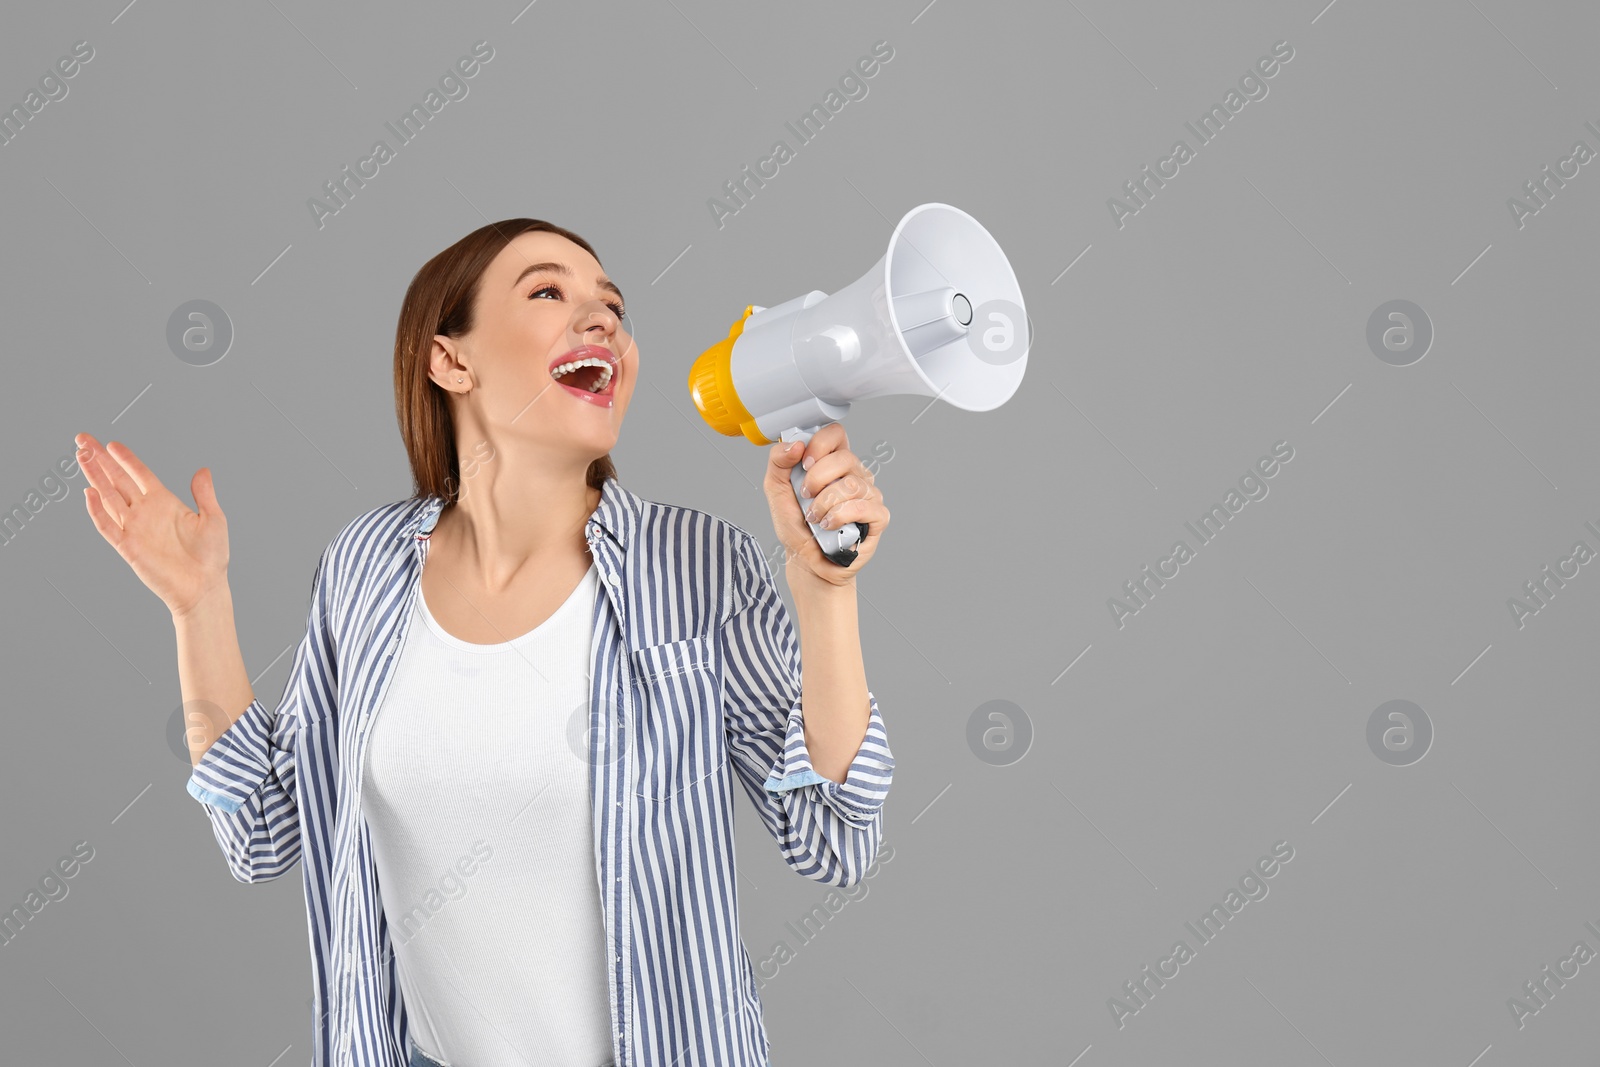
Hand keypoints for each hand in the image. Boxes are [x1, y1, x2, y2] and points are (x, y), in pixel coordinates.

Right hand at [73, 433, 231, 617]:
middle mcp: (145, 512)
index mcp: (164, 502)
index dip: (125, 458)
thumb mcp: (213, 519)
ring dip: (95, 476)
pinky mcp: (128, 546)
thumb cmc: (211, 556)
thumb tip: (203, 470)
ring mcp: (134, 528)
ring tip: (81, 455)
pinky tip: (89, 492)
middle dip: (100, 460)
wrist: (204, 587)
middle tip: (82, 439)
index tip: (111, 443)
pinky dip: (97, 510)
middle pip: (117, 480)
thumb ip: (204, 494)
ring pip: (108, 496)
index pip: (139, 474)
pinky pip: (108, 525)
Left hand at [764, 423, 888, 586]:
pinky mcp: (877, 517)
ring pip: (851, 485)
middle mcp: (854, 475)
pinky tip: (829, 526)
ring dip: (825, 504)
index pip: (836, 434)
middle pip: (845, 458)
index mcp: (833, 463)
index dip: (820, 444)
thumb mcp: (776, 491)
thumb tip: (794, 444)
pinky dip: (840, 517)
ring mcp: (869, 495)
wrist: (806, 561)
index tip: (804, 462)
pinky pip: (864, 507)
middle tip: (805, 496)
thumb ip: (778, 463)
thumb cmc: (797, 526)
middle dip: (817, 479)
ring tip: (815, 517)